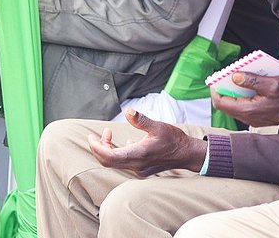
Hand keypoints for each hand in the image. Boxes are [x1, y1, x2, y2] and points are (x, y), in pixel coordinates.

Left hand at [87, 108, 206, 175]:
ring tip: (108, 134)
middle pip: (108, 161)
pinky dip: (117, 152)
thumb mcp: (158, 126)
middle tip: (94, 136)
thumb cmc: (174, 139)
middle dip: (98, 148)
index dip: (96, 148)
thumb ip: (141, 120)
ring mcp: (139, 169)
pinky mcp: (142, 169)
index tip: (91, 137)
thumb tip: (127, 110)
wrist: (187, 154)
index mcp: (138, 154)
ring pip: (115, 163)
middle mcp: (136, 165)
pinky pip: (123, 163)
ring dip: (107, 149)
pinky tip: (127, 142)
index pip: (109, 156)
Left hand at [210, 73, 278, 127]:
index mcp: (249, 110)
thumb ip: (252, 80)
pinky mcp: (259, 116)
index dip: (215, 90)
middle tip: (228, 75)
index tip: (215, 79)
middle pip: (228, 104)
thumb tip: (235, 77)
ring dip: (236, 90)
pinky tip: (251, 84)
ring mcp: (254, 118)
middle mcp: (249, 117)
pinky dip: (245, 94)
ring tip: (240, 76)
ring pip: (236, 104)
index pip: (222, 103)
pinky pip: (245, 105)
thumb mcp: (273, 83)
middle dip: (226, 88)